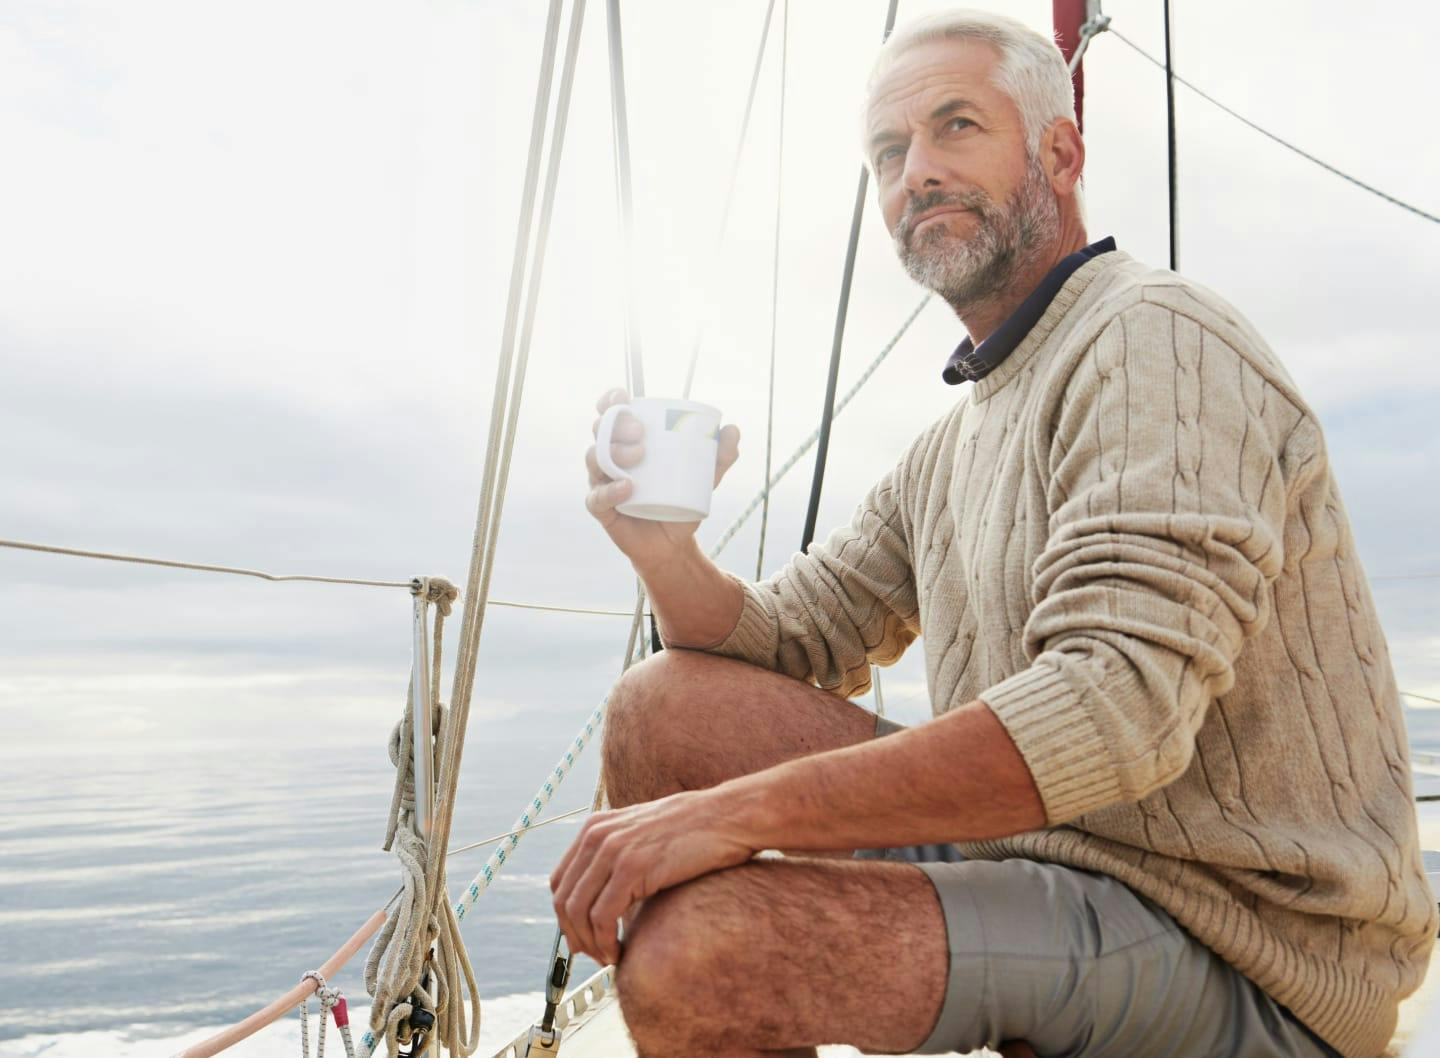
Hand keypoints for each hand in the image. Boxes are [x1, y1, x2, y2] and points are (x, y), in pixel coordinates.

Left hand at [549, 789, 753, 965]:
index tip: (582, 940)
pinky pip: (602, 916)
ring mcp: (613, 849)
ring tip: (610, 957)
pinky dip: (605, 941)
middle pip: (564, 899)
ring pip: (578, 911)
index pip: (560, 881)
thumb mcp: (643, 836)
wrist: (727, 816)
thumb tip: (603, 900)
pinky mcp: (632, 867)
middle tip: (596, 956)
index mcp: (596, 827)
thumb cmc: (694, 832)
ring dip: (590, 943)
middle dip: (575, 935)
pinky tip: (619, 951)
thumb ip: (618, 857)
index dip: (566, 917)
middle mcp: (598, 835)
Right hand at [585, 389, 740, 570]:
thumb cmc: (681, 502)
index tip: (624, 396)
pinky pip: (597, 497)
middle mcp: (609, 458)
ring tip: (639, 456)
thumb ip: (720, 456)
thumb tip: (733, 429)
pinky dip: (611, 490)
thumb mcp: (705, 478)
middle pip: (600, 431)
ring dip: (614, 452)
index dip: (611, 400)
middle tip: (640, 432)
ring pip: (595, 459)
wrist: (672, 543)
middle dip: (616, 424)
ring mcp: (602, 482)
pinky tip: (627, 486)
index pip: (611, 413)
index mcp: (627, 442)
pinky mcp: (601, 509)